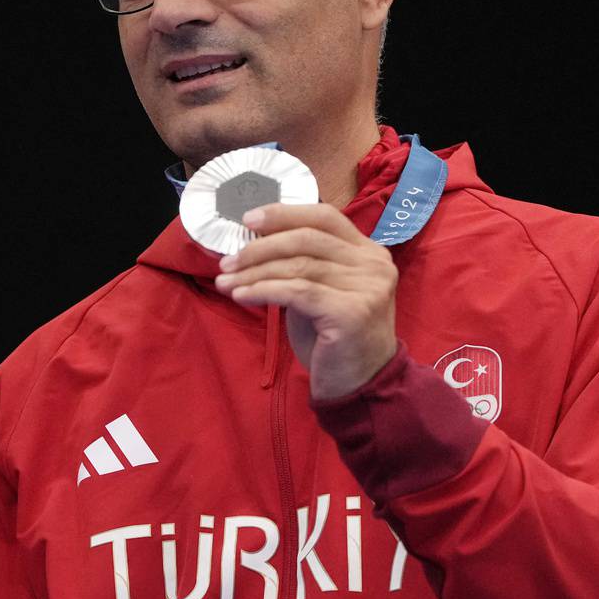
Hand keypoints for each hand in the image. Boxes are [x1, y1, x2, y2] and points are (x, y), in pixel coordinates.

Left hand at [213, 202, 397, 399]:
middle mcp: (373, 264)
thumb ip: (301, 264)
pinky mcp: (351, 311)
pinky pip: (296, 291)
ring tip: (225, 282)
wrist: (360, 385)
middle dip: (260, 246)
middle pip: (307, 238)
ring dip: (254, 272)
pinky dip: (263, 291)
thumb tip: (251, 244)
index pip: (324, 217)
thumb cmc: (333, 339)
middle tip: (227, 260)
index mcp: (368, 252)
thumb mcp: (319, 292)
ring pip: (298, 265)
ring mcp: (366, 286)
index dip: (284, 214)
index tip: (247, 219)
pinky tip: (241, 296)